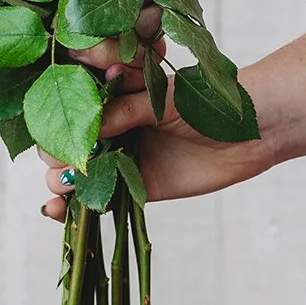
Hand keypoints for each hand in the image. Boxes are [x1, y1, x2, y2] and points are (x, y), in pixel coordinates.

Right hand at [38, 69, 267, 218]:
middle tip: (63, 159)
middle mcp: (111, 123)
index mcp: (113, 90)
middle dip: (55, 149)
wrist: (250, 131)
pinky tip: (56, 213)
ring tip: (62, 188)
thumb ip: (124, 112)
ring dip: (58, 181)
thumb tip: (83, 128)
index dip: (57, 109)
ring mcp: (120, 154)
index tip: (57, 117)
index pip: (70, 99)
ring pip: (75, 171)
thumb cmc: (207, 100)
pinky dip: (72, 209)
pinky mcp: (134, 184)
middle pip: (64, 138)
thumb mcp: (162, 100)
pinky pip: (98, 198)